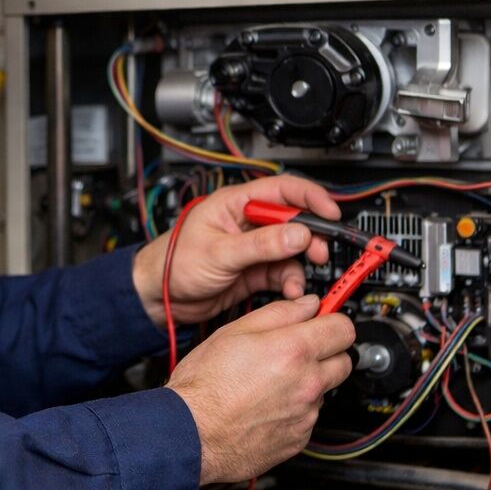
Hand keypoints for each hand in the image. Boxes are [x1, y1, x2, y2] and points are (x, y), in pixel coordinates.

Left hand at [131, 175, 340, 327]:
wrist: (159, 298)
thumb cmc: (174, 264)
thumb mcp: (219, 252)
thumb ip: (260, 244)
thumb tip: (298, 233)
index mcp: (236, 204)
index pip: (283, 190)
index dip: (311, 198)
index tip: (331, 213)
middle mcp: (248, 222)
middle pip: (294, 221)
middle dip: (312, 237)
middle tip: (320, 253)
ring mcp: (254, 247)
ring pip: (292, 250)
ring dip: (301, 265)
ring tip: (298, 282)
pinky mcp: (255, 271)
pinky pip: (284, 272)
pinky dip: (291, 283)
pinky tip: (290, 292)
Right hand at [166, 295, 355, 483]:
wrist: (191, 435)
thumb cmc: (204, 386)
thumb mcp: (233, 332)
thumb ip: (279, 313)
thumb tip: (307, 304)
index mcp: (294, 351)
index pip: (343, 328)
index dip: (332, 320)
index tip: (323, 321)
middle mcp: (307, 384)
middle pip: (344, 361)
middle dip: (326, 352)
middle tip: (298, 350)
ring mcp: (305, 415)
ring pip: (323, 390)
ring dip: (307, 383)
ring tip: (270, 383)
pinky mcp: (298, 439)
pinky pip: (308, 417)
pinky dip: (294, 410)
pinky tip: (265, 406)